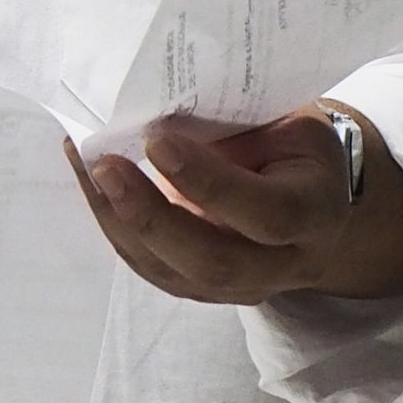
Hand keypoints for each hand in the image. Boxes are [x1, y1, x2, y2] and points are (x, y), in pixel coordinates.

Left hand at [66, 103, 402, 304]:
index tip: (157, 141)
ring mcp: (241, 286)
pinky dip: (113, 225)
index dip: (209, 183)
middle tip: (104, 165)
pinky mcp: (202, 289)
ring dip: (119, 221)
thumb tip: (157, 114)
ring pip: (172, 273)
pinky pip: (151, 268)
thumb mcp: (288, 124)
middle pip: (214, 261)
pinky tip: (90, 183)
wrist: (313, 199)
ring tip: (87, 168)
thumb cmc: (294, 148)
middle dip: (150, 215)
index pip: (267, 214)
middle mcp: (283, 263)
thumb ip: (239, 127)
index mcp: (315, 213)